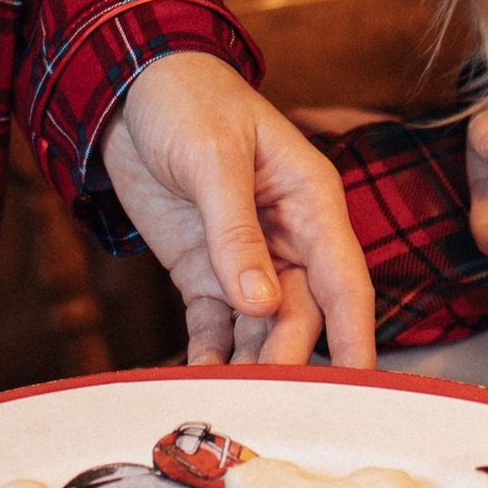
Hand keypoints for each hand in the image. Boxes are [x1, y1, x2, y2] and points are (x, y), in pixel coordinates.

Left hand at [102, 52, 375, 367]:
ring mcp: (246, 258)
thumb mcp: (214, 159)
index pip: (345, 279)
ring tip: (229, 400)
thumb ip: (236, 233)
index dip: (355, 334)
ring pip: (260, 327)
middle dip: (285, 356)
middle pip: (301, 313)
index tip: (359, 383)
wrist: (128, 87)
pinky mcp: (205, 270)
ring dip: (247, 363)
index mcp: (311, 200)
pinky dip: (209, 352)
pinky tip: (199, 377)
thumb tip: (261, 303)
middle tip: (265, 397)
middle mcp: (288, 237)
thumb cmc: (188, 99)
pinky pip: (215, 324)